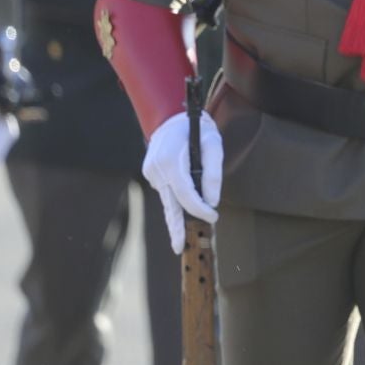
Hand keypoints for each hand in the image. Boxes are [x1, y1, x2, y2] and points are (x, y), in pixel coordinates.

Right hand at [142, 110, 221, 253]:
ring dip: (178, 212)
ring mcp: (151, 172)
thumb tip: (212, 200)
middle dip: (176, 227)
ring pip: (168, 199)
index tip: (213, 217)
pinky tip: (183, 191)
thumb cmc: (196, 128)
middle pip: (170, 204)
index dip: (199, 209)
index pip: (186, 194)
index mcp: (172, 162)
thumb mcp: (213, 144)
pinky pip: (166, 189)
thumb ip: (214, 173)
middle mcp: (157, 170)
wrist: (171, 116)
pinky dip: (175, 196)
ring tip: (182, 233)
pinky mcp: (150, 173)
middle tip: (179, 248)